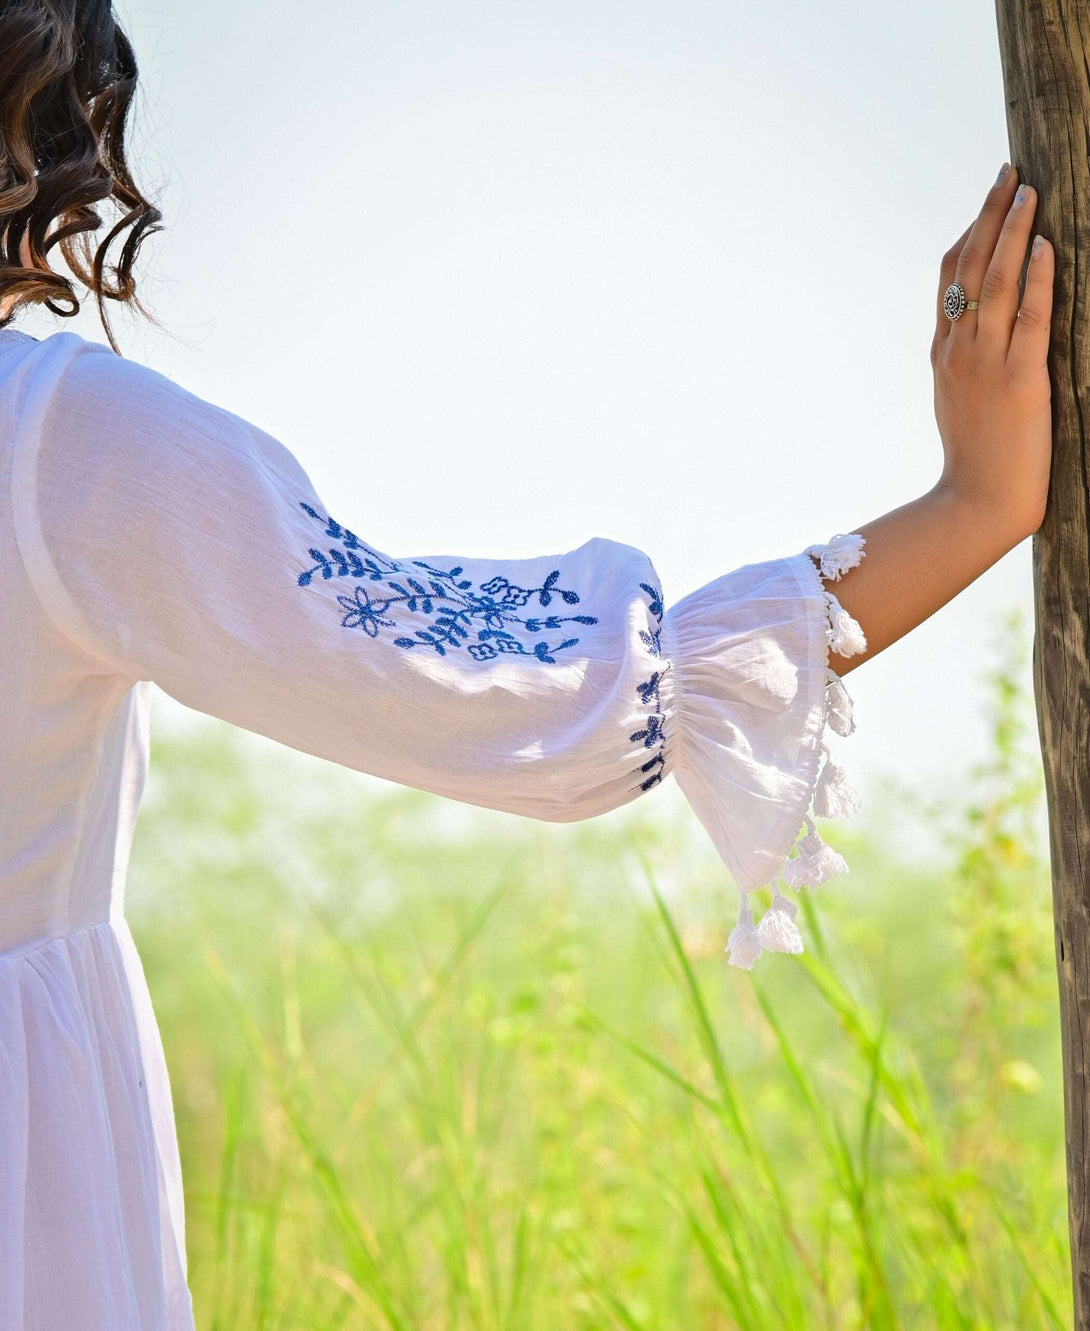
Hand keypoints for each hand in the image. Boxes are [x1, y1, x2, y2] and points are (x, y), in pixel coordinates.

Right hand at [820, 162, 1054, 675]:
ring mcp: (986, 363)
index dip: (969, 236)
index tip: (988, 203)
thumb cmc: (976, 463)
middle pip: (969, 268)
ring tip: (1029, 190)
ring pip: (995, 282)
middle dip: (990, 216)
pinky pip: (1029, 317)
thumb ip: (965, 366)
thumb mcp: (959, 404)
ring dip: (1013, 230)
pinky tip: (1046, 245)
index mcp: (944, 355)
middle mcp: (959, 350)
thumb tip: (981, 338)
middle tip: (1010, 172)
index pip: (950, 282)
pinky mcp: (1020, 379)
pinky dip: (1038, 277)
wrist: (976, 503)